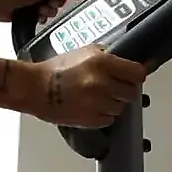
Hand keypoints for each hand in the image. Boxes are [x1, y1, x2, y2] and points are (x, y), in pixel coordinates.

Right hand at [23, 45, 147, 127]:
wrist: (34, 88)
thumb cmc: (53, 70)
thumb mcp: (82, 52)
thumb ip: (105, 55)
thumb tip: (124, 62)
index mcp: (101, 63)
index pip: (138, 73)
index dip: (136, 75)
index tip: (133, 76)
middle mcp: (101, 83)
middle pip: (131, 92)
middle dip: (123, 89)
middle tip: (111, 86)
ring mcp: (96, 103)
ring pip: (120, 108)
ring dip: (112, 103)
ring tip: (96, 96)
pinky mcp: (90, 120)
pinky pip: (108, 119)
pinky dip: (102, 115)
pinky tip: (90, 106)